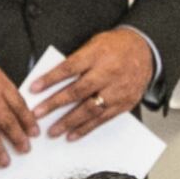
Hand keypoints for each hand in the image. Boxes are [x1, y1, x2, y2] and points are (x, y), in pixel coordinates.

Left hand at [26, 28, 152, 139]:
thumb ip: (77, 61)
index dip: (50, 79)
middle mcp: (108, 73)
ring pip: (90, 109)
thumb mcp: (94, 44)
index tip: (34, 89)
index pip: (69, 68)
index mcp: (97, 55)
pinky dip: (86, 128)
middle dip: (55, 104)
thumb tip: (52, 79)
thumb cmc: (117, 47)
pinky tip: (73, 134)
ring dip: (69, 121)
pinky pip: (103, 118)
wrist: (145, 50)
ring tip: (53, 131)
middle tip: (38, 114)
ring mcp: (118, 90)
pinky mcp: (124, 103)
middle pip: (78, 91)